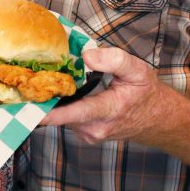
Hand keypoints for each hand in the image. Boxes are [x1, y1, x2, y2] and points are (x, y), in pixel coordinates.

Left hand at [40, 47, 166, 143]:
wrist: (157, 119)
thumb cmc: (146, 92)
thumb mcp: (137, 70)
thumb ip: (114, 59)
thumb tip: (86, 56)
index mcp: (110, 110)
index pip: (78, 112)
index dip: (53, 112)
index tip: (33, 110)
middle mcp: (96, 127)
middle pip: (63, 112)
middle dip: (48, 96)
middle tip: (32, 78)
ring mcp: (90, 134)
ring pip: (63, 115)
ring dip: (56, 99)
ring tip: (50, 80)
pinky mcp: (86, 134)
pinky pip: (68, 118)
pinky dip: (63, 105)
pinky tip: (65, 91)